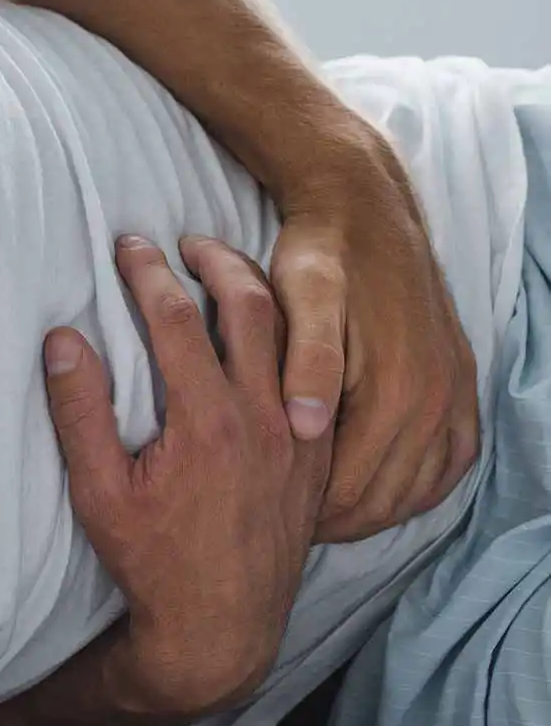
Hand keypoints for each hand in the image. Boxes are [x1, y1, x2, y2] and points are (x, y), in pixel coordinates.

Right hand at [44, 235, 330, 713]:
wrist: (220, 628)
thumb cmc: (151, 560)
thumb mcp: (98, 492)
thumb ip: (80, 411)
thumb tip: (63, 338)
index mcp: (206, 421)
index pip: (175, 318)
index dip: (147, 272)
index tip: (127, 245)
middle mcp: (264, 417)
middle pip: (249, 306)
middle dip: (213, 260)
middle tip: (181, 240)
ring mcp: (299, 436)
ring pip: (293, 334)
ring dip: (258, 289)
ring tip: (225, 267)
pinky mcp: (317, 456)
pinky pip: (316, 375)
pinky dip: (295, 336)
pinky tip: (273, 330)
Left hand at [270, 136, 479, 542]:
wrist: (365, 207)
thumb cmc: (318, 255)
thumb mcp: (299, 297)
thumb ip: (307, 362)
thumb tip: (307, 428)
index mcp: (397, 391)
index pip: (348, 491)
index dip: (304, 512)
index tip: (264, 514)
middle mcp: (437, 401)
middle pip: (381, 500)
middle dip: (331, 518)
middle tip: (282, 517)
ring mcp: (456, 395)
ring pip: (416, 492)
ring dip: (370, 508)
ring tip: (316, 508)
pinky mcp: (461, 385)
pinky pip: (450, 464)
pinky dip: (414, 487)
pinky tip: (374, 486)